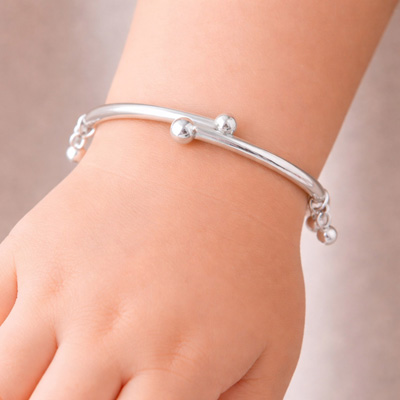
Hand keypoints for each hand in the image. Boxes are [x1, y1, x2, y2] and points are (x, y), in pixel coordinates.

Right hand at [0, 121, 305, 398]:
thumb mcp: (273, 342)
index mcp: (175, 366)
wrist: (210, 163)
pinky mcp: (30, 251)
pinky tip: (22, 349)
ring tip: (52, 377)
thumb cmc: (248, 251)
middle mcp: (107, 334)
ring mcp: (60, 289)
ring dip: (20, 391)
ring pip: (2, 384)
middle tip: (83, 393)